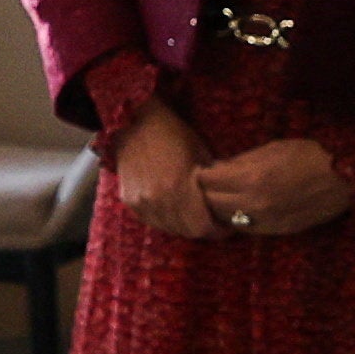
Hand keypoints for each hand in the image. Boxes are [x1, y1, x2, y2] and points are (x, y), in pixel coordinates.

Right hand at [109, 106, 217, 238]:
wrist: (136, 122)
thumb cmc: (174, 134)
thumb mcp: (201, 155)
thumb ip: (210, 185)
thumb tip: (225, 205)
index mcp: (178, 188)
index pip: (201, 228)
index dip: (217, 231)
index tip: (225, 226)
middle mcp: (157, 200)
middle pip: (185, 231)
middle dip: (202, 229)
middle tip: (212, 222)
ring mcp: (140, 202)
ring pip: (168, 228)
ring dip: (183, 225)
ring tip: (193, 215)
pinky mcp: (129, 200)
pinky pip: (152, 220)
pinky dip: (165, 219)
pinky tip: (174, 208)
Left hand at [193, 138, 354, 238]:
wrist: (343, 180)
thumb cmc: (309, 156)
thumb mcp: (272, 149)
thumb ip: (242, 161)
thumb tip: (219, 169)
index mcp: (251, 178)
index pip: (209, 181)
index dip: (201, 174)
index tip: (200, 169)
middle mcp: (253, 203)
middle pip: (212, 203)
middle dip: (205, 193)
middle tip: (204, 185)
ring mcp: (264, 221)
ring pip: (226, 219)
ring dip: (218, 209)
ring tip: (217, 198)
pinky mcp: (275, 231)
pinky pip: (246, 228)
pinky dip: (237, 219)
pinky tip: (238, 210)